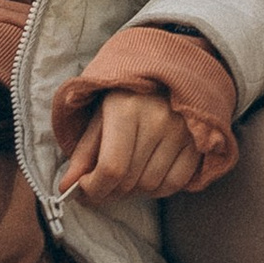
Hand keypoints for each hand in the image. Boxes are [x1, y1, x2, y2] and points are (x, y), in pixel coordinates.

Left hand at [57, 83, 236, 207]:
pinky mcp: (196, 142)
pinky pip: (174, 183)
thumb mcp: (99, 116)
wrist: (167, 71)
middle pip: (129, 180)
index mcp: (126, 109)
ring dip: (132, 191)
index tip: (84, 191)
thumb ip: (83, 154)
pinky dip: (156, 189)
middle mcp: (157, 120)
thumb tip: (67, 188)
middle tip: (100, 186)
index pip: (111, 167)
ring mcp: (180, 132)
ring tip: (124, 177)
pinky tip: (146, 175)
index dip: (94, 188)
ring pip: (150, 185)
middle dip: (108, 192)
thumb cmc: (126, 96)